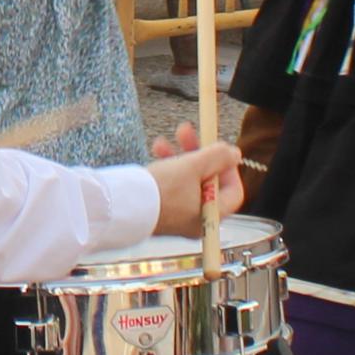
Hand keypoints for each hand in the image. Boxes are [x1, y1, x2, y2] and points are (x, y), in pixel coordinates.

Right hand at [145, 124, 245, 238]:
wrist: (120, 206)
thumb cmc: (158, 192)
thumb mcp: (192, 166)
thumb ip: (217, 157)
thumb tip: (234, 154)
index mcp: (211, 216)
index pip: (233, 191)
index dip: (228, 168)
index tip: (218, 151)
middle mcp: (197, 220)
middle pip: (208, 182)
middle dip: (198, 154)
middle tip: (188, 134)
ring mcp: (178, 216)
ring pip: (188, 181)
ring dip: (179, 157)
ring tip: (164, 140)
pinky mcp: (162, 210)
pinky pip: (172, 186)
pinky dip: (168, 168)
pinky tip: (156, 153)